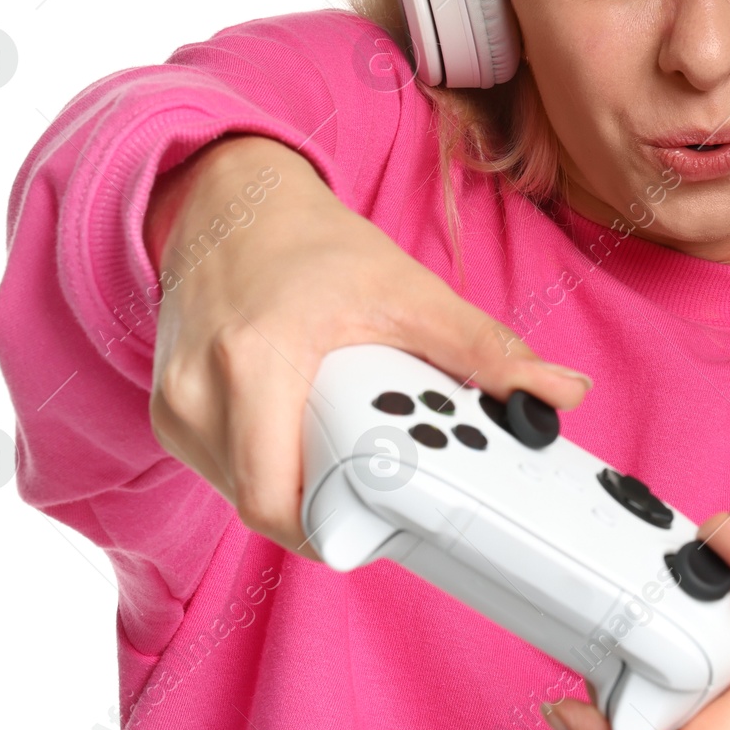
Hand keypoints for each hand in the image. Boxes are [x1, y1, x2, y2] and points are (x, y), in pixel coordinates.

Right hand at [143, 134, 592, 559]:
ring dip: (297, 492)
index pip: (278, 499)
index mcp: (254, 359)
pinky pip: (221, 473)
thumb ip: (485, 348)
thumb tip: (561, 392)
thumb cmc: (311, 245)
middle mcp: (200, 389)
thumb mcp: (407, 290)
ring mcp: (174, 405)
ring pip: (241, 495)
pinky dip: (268, 469)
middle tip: (378, 494)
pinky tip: (305, 441)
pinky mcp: (168, 413)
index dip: (335, 528)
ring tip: (346, 458)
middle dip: (326, 510)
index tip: (388, 523)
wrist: (231, 201)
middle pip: (264, 505)